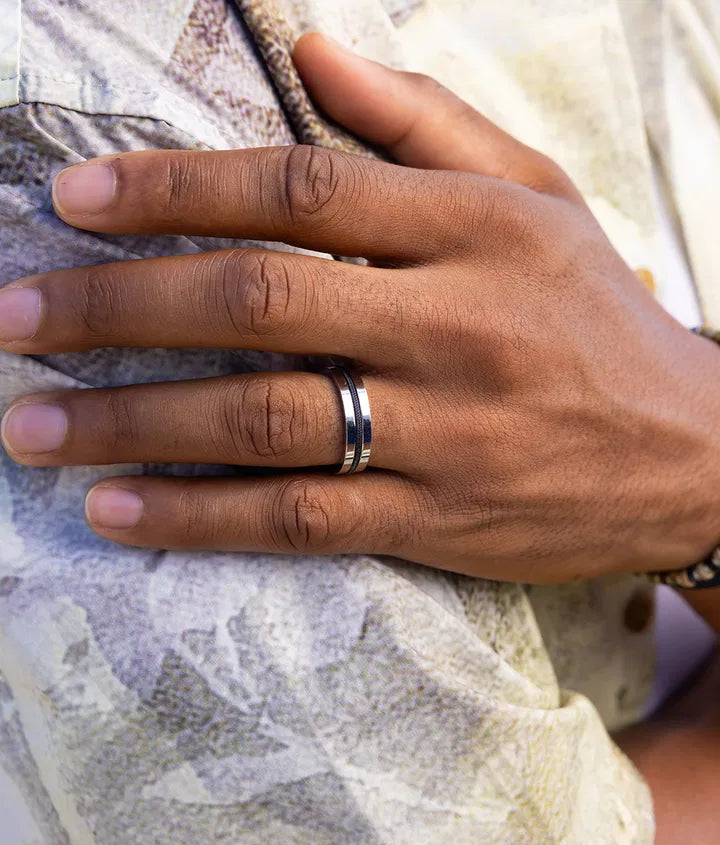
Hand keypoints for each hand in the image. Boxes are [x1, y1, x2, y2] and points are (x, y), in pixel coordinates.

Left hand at [1, 34, 717, 581]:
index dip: (175, 188)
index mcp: (475, 228)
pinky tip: (117, 511)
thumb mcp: (539, 197)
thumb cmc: (598, 316)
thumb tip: (307, 55)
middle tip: (14, 318)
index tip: (72, 200)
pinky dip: (199, 516)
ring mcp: (444, 431)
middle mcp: (454, 324)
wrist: (692, 452)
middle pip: (258, 302)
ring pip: (263, 420)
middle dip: (118, 307)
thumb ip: (422, 122)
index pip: (300, 189)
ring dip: (132, 423)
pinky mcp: (438, 520)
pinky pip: (300, 518)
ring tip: (31, 427)